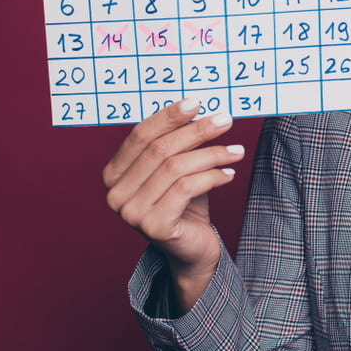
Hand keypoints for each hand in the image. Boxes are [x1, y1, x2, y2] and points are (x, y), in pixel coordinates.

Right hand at [102, 99, 243, 310]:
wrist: (192, 248)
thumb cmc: (185, 203)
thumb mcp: (179, 167)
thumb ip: (179, 142)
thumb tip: (197, 107)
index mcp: (114, 173)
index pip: (140, 135)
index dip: (169, 116)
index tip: (197, 102)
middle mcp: (115, 194)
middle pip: (159, 149)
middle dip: (196, 131)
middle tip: (225, 120)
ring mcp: (131, 213)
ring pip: (175, 168)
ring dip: (212, 154)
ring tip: (236, 150)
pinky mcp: (153, 227)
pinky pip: (186, 189)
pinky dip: (212, 176)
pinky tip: (229, 173)